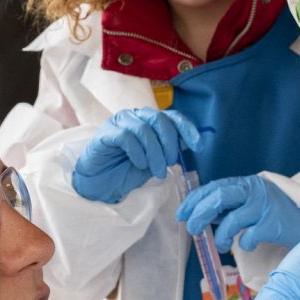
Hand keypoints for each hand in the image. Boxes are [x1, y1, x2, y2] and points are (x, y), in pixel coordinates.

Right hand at [70, 108, 198, 204]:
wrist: (101, 183)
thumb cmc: (127, 170)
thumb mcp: (155, 161)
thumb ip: (169, 149)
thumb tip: (187, 142)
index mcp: (149, 120)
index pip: (172, 116)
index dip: (187, 129)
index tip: (198, 146)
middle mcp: (135, 116)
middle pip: (159, 119)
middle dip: (169, 143)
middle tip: (171, 163)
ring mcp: (119, 122)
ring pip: (143, 129)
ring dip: (154, 153)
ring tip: (156, 170)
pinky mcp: (106, 132)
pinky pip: (126, 136)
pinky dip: (137, 152)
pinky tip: (139, 164)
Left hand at [175, 175, 299, 251]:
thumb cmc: (274, 213)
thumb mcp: (251, 203)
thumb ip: (230, 206)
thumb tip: (202, 216)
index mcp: (246, 183)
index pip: (214, 187)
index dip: (194, 200)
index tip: (181, 214)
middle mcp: (254, 191)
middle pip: (219, 197)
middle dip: (200, 214)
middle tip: (192, 229)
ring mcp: (264, 206)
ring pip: (232, 221)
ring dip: (222, 237)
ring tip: (223, 245)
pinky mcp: (273, 224)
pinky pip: (249, 237)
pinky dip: (245, 244)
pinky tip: (249, 245)